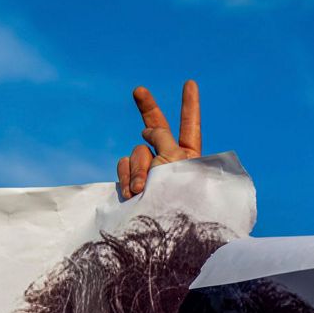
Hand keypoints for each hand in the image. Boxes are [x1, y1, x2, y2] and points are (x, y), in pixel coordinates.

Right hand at [118, 79, 200, 199]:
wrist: (162, 229)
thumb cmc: (178, 193)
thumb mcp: (176, 159)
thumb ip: (161, 137)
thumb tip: (145, 133)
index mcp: (189, 156)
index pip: (190, 125)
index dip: (189, 105)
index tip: (189, 83)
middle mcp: (169, 160)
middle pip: (157, 128)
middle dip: (147, 108)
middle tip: (138, 90)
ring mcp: (149, 172)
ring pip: (137, 152)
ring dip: (138, 167)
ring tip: (142, 189)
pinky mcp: (132, 183)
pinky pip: (124, 167)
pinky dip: (126, 176)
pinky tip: (132, 193)